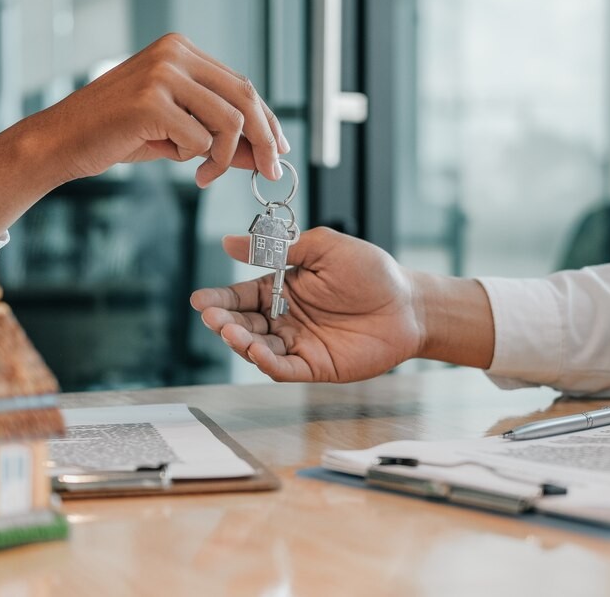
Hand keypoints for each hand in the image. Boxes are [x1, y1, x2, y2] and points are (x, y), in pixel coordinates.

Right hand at [0, 33, 287, 233]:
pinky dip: (192, 157)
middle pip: (244, 99)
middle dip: (263, 141)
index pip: (242, 85)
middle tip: (269, 171)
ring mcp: (162, 74)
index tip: (279, 149)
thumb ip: (220, 135)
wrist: (61, 141)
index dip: (267, 120)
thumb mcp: (178, 130)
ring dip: (223, 158)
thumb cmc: (118, 134)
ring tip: (203, 173)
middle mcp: (174, 53)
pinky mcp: (151, 101)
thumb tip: (265, 153)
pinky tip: (170, 157)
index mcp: (180, 50)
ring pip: (228, 122)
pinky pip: (199, 140)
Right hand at [190, 228, 494, 381]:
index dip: (219, 299)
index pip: (242, 295)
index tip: (200, 300)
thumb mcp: (324, 248)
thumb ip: (281, 248)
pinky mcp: (315, 366)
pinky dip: (267, 363)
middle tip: (214, 318)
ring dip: (241, 342)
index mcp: (283, 287)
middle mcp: (285, 318)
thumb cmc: (372, 272)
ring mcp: (299, 344)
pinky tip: (258, 353)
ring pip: (259, 348)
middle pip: (244, 324)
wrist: (409, 304)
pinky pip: (285, 369)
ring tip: (233, 332)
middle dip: (224, 322)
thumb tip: (231, 241)